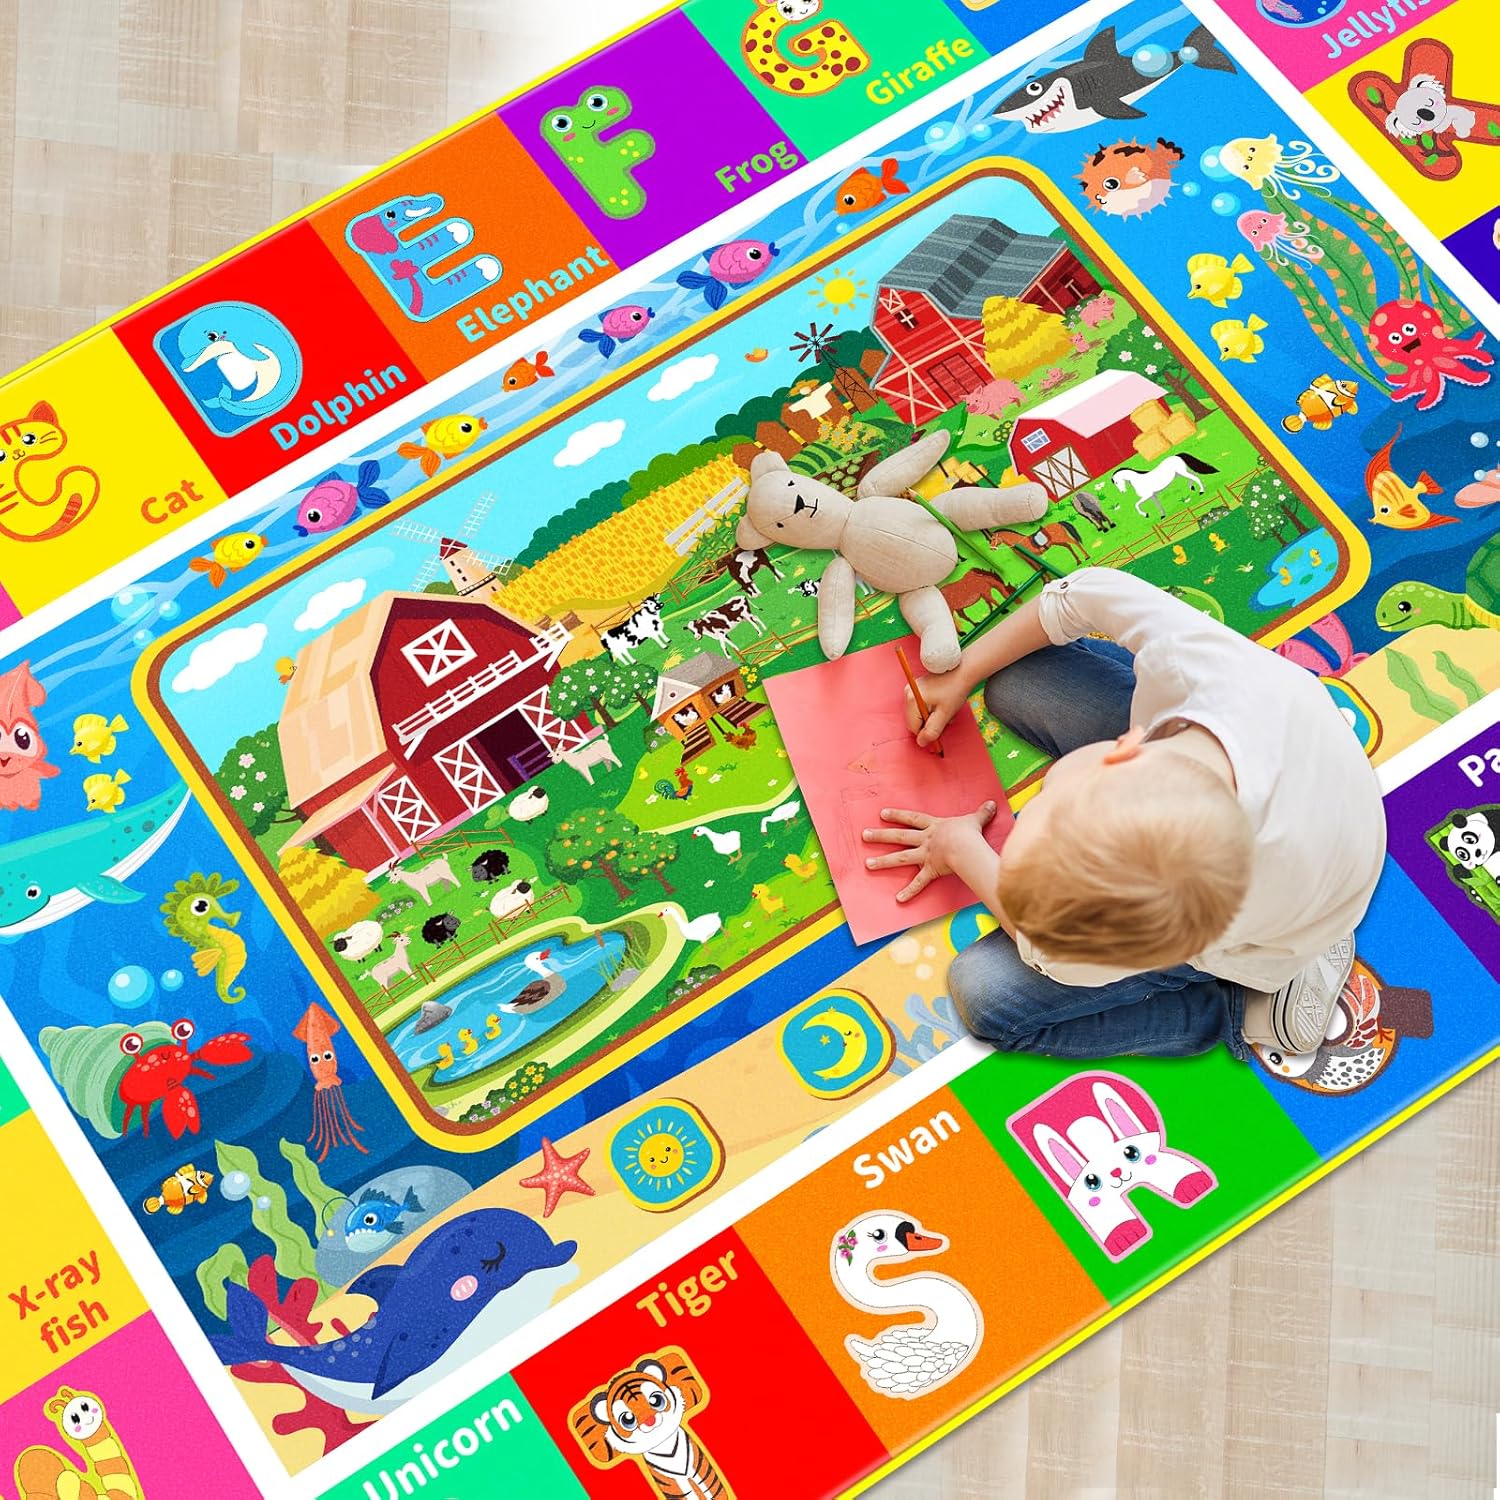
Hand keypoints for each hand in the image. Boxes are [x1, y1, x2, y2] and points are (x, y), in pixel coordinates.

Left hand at [862, 801, 997, 903]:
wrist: (966, 846)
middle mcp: (925, 840)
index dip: (897, 816)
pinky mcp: (930, 870)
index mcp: (933, 827)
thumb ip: (981, 813)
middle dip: (880, 836)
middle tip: (864, 835)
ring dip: (883, 861)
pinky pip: (919, 883)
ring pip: (900, 857)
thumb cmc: (969, 833)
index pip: (912, 819)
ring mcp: (926, 855)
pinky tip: (898, 899)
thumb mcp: (974, 820)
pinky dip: (910, 892)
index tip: (882, 814)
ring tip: (867, 864)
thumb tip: (993, 804)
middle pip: (899, 837)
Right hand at [903, 666, 970, 748]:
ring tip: (944, 708)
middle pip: (915, 721)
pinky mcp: (916, 688)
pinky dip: (931, 709)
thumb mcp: (945, 714)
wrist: (962, 671)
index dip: (927, 730)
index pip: (913, 727)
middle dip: (930, 722)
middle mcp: (908, 693)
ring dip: (932, 716)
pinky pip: (920, 706)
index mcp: (912, 699)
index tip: (942, 724)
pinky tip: (941, 702)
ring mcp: (911, 689)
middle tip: (945, 715)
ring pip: (918, 714)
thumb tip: (921, 743)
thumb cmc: (955, 691)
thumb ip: (932, 730)